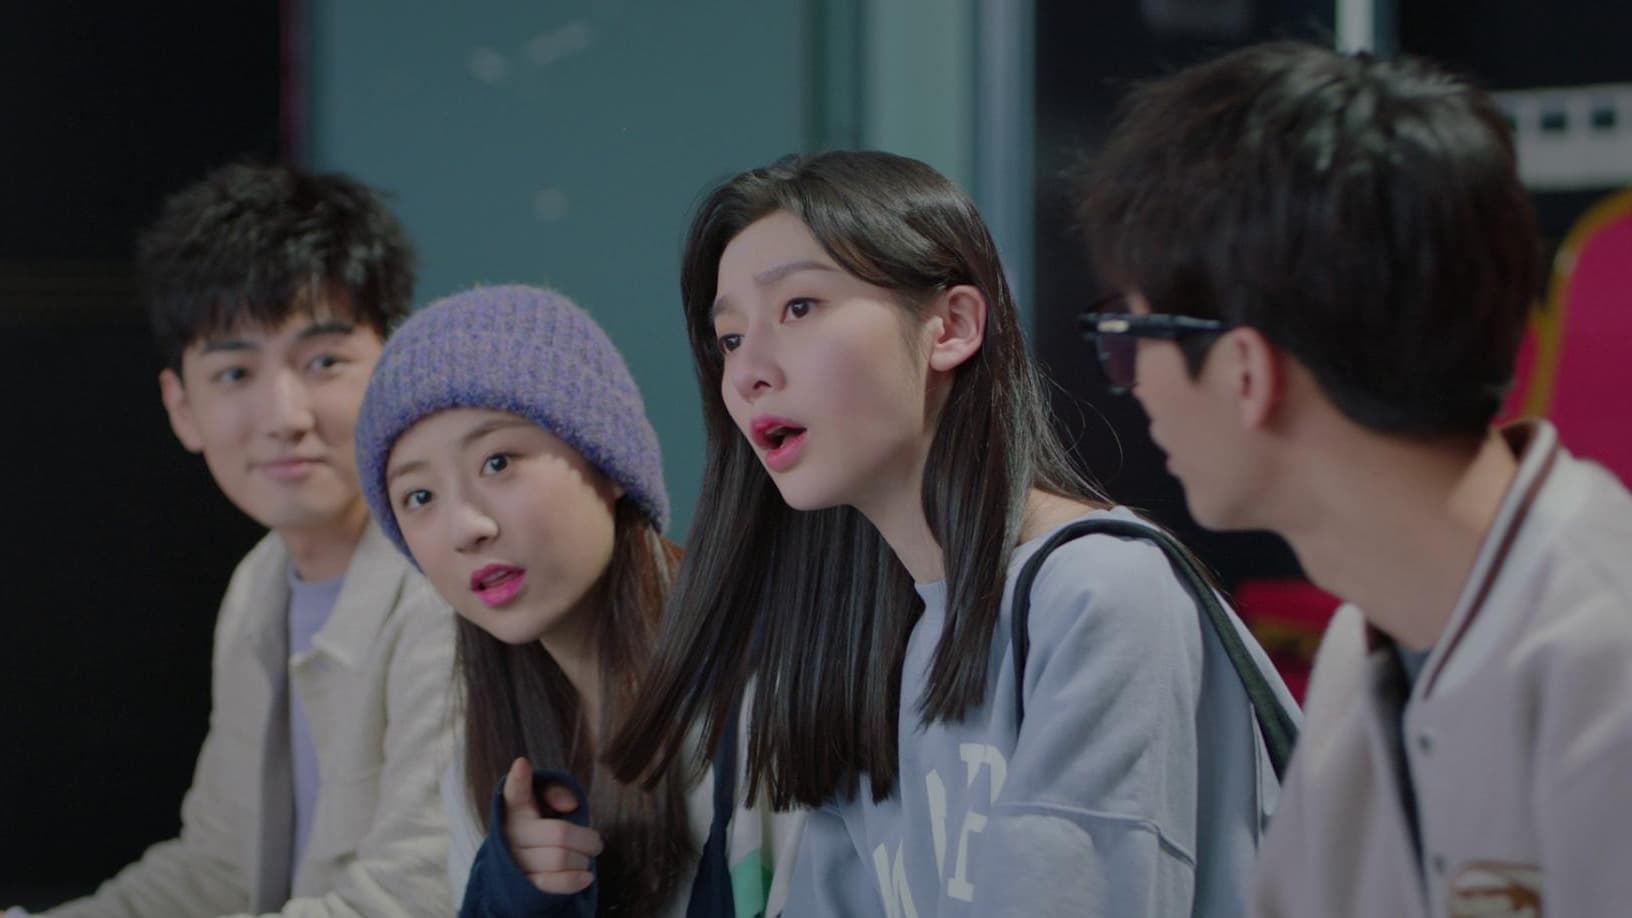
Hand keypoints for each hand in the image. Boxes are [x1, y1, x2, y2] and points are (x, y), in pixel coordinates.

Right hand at [502, 756, 603, 893]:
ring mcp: (515, 862)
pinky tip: (586, 876)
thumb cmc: (542, 827)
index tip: (523, 764)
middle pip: (560, 834)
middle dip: (588, 840)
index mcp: (516, 808)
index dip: (519, 779)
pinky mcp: (523, 886)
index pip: (515, 792)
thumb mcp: (546, 804)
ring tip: (585, 858)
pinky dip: (575, 880)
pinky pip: (553, 883)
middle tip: (595, 842)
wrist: (521, 869)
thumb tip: (570, 804)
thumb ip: (557, 792)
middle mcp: (511, 833)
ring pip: (561, 859)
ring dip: (583, 860)